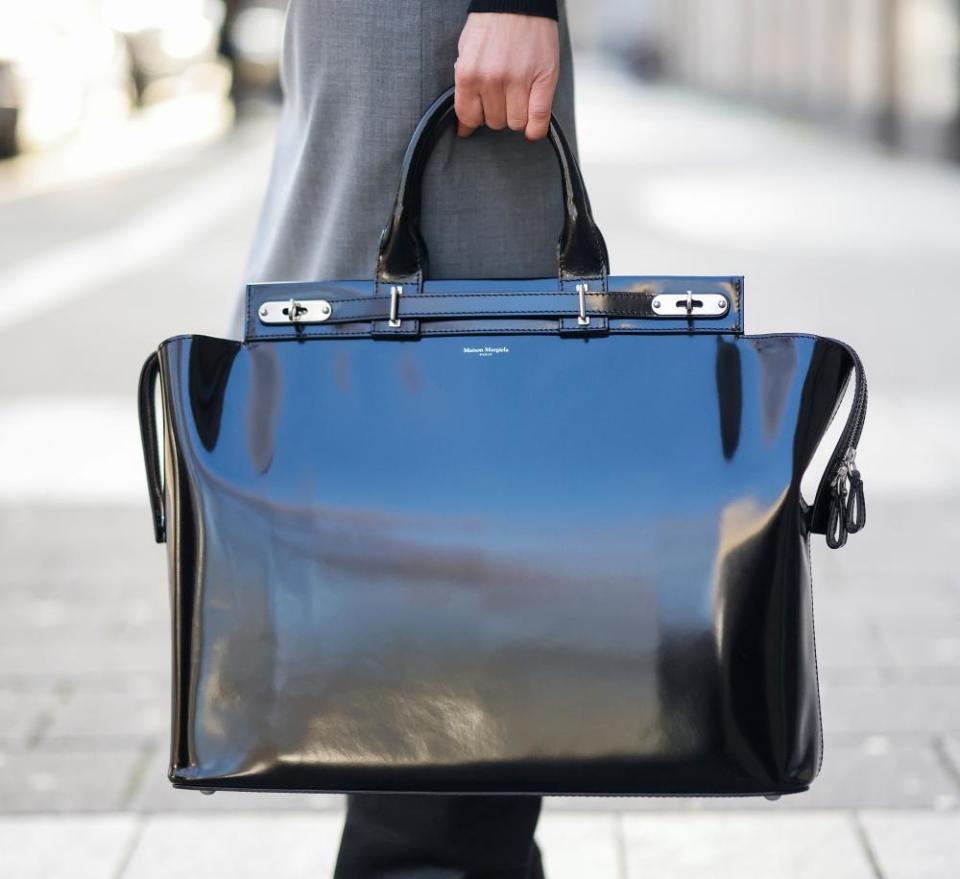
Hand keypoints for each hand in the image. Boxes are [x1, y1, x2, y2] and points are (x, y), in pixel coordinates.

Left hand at [454, 13, 559, 141]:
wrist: (517, 0)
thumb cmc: (491, 24)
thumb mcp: (466, 54)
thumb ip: (464, 92)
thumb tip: (464, 129)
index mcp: (469, 74)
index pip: (470, 117)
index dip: (477, 117)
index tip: (482, 111)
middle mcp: (492, 80)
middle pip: (495, 122)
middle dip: (498, 112)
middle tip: (502, 95)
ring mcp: (518, 81)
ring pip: (516, 123)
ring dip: (517, 116)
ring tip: (517, 98)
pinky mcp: (543, 79)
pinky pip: (539, 119)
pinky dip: (536, 128)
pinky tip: (533, 127)